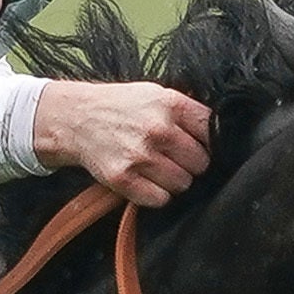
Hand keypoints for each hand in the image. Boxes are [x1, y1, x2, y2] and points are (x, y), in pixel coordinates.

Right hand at [29, 79, 212, 206]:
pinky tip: (147, 181)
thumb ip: (186, 111)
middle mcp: (158, 130)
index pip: (213, 133)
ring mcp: (140, 156)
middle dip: (191, 164)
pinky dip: (157, 195)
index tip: (198, 145)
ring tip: (159, 170)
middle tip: (175, 159)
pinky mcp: (123, 179)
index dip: (209, 143)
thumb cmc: (120, 106)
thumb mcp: (156, 94)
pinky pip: (159, 199)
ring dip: (174, 181)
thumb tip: (218, 133)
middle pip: (201, 163)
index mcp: (171, 105)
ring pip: (183, 184)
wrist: (76, 118)